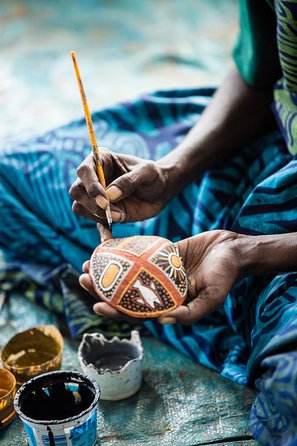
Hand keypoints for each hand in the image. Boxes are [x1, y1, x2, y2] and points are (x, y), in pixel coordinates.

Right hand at [69, 149, 178, 223]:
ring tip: (120, 215)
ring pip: (81, 207)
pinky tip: (108, 238)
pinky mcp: (103, 212)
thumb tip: (110, 195)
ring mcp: (96, 197)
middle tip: (111, 210)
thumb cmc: (153, 176)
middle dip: (91, 203)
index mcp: (101, 161)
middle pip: (76, 191)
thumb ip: (129, 181)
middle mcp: (94, 178)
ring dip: (98, 215)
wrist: (161, 191)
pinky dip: (101, 231)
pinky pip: (94, 223)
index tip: (104, 199)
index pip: (84, 170)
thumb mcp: (147, 172)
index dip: (90, 185)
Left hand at [79, 229, 241, 324]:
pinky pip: (138, 255)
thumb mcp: (212, 297)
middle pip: (126, 292)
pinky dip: (122, 253)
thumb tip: (163, 322)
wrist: (233, 249)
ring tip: (88, 263)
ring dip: (108, 270)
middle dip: (103, 288)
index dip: (115, 310)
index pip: (137, 312)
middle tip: (83, 278)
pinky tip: (107, 247)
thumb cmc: (226, 275)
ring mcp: (158, 272)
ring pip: (128, 274)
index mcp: (170, 306)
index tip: (96, 303)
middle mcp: (160, 291)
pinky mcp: (160, 255)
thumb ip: (191, 313)